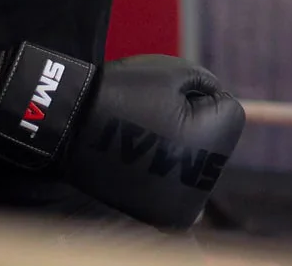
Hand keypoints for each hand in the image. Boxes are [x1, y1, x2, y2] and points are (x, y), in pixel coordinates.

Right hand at [0, 43, 244, 229]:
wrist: (67, 125)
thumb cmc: (127, 93)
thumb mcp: (180, 72)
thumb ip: (212, 89)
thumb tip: (220, 123)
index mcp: (220, 135)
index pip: (223, 105)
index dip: (192, 95)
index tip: (160, 100)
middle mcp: (209, 177)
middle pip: (213, 137)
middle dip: (190, 124)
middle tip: (146, 124)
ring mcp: (187, 203)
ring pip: (199, 162)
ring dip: (180, 152)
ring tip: (141, 144)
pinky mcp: (165, 218)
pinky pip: (181, 191)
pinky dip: (167, 178)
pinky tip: (145, 166)